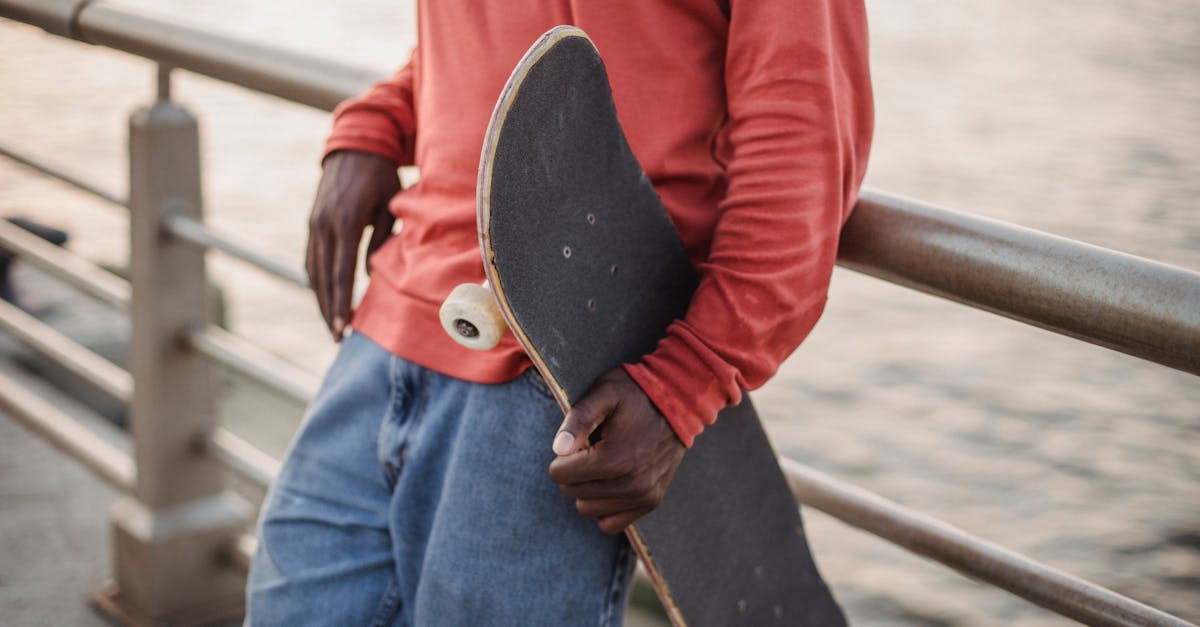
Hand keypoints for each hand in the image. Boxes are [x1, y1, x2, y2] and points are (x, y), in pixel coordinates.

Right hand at [305, 150, 399, 340]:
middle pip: (323, 279)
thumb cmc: (381, 176)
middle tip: (337, 338)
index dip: (341, 303)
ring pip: (313, 271)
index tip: (343, 328)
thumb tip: (370, 275)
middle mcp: (323, 226)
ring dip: (321, 300)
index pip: (341, 274)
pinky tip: (326, 297)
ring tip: (332, 325)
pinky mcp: (312, 223)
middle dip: (329, 310)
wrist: (356, 144)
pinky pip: (312, 259)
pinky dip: (318, 281)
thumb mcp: (390, 205)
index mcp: (344, 223)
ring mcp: (313, 224)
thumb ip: (381, 239)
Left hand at [548, 369, 685, 533]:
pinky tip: (612, 482)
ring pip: (587, 509)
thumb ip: (578, 419)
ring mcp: (643, 496)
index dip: (563, 455)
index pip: (558, 474)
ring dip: (588, 489)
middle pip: (571, 492)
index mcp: (613, 459)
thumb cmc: (636, 393)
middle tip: (594, 447)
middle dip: (574, 470)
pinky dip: (604, 506)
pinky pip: (609, 523)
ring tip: (606, 462)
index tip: (582, 439)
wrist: (680, 401)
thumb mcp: (604, 393)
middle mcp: (630, 484)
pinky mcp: (651, 502)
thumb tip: (558, 449)